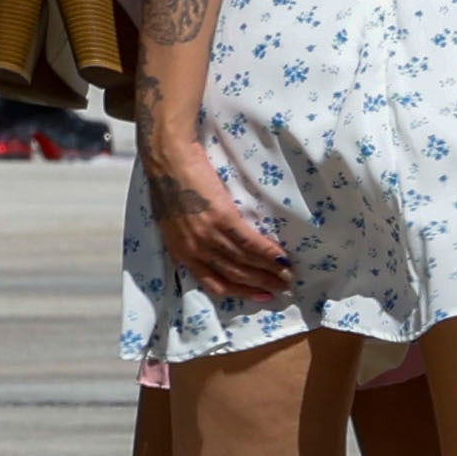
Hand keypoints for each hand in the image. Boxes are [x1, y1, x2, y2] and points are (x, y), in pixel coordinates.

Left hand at [148, 137, 293, 305]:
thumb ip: (188, 241)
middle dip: (261, 286)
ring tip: (288, 275)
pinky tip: (282, 257)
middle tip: (282, 289)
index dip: (240, 292)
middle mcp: (195, 250)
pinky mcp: (221, 218)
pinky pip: (249, 242)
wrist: (168, 160)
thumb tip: (208, 251)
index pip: (214, 283)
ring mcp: (208, 236)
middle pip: (234, 277)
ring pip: (244, 263)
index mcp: (181, 253)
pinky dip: (268, 253)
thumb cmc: (169, 185)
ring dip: (269, 272)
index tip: (259, 295)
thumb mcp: (172, 223)